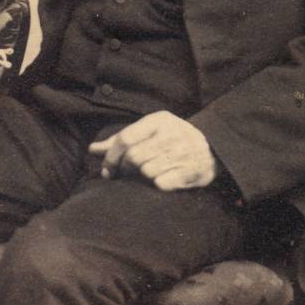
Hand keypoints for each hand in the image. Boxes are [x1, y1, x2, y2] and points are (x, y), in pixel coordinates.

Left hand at [89, 110, 217, 191]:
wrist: (212, 149)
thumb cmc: (171, 140)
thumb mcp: (149, 132)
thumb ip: (121, 140)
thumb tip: (92, 149)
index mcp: (160, 120)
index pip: (126, 138)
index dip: (111, 157)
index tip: (107, 171)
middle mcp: (172, 133)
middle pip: (133, 158)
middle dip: (126, 169)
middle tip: (128, 174)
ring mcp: (183, 152)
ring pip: (146, 172)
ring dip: (142, 178)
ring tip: (149, 173)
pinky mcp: (191, 171)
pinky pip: (161, 183)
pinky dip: (158, 184)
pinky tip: (163, 179)